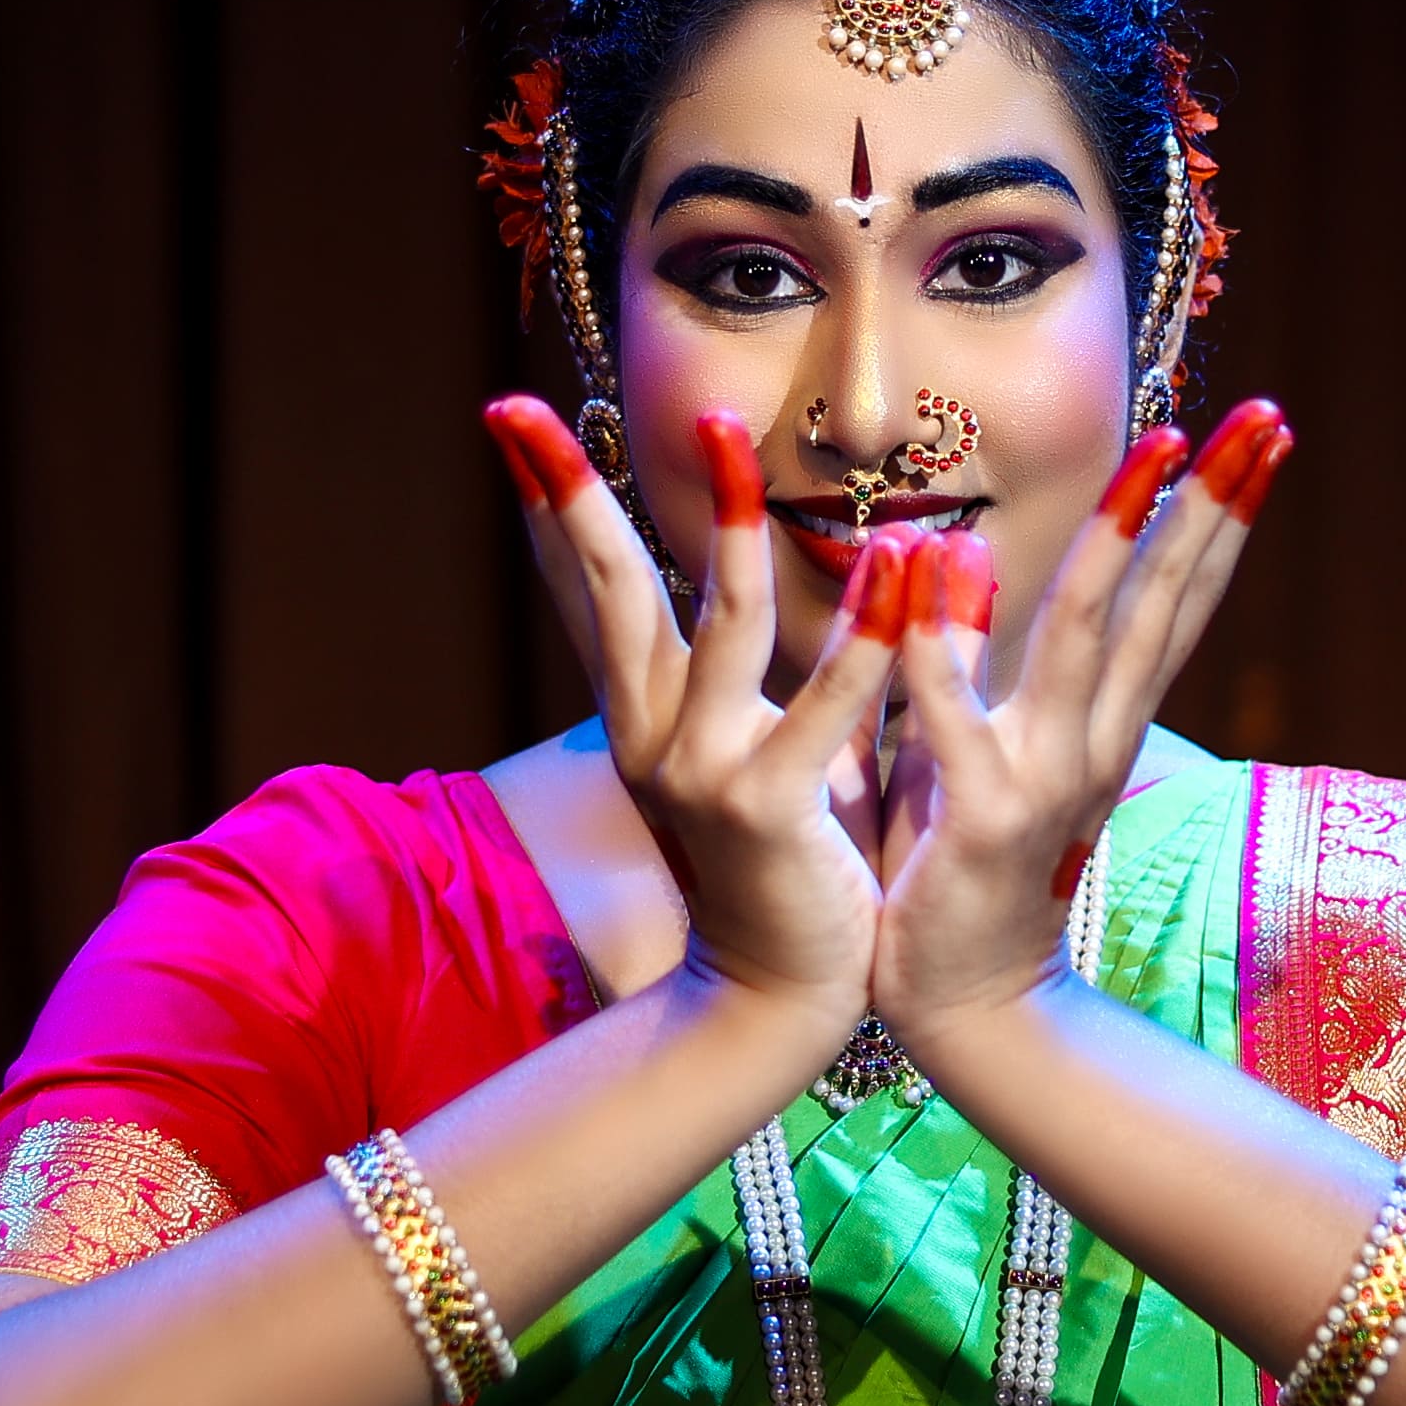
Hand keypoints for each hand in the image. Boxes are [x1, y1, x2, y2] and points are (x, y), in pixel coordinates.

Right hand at [486, 399, 901, 1021]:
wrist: (782, 997)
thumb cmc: (782, 861)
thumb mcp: (749, 745)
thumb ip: (743, 668)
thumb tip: (735, 576)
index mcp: (646, 714)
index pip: (587, 588)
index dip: (549, 502)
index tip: (510, 418)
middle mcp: (654, 734)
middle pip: (608, 588)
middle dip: (568, 493)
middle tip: (524, 409)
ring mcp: (704, 771)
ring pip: (719, 622)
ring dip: (729, 522)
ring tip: (730, 431)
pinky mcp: (770, 809)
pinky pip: (824, 705)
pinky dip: (862, 634)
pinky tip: (896, 566)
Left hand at [859, 399, 1293, 1042]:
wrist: (965, 1008)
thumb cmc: (960, 864)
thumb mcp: (975, 742)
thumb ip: (972, 653)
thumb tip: (960, 547)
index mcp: (1100, 723)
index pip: (1169, 604)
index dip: (1212, 518)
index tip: (1254, 435)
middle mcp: (1091, 742)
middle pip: (1159, 605)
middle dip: (1209, 507)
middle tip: (1262, 419)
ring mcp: (1043, 779)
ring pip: (1088, 639)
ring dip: (1118, 540)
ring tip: (1159, 454)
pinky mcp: (977, 820)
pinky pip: (956, 719)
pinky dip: (941, 643)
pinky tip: (939, 559)